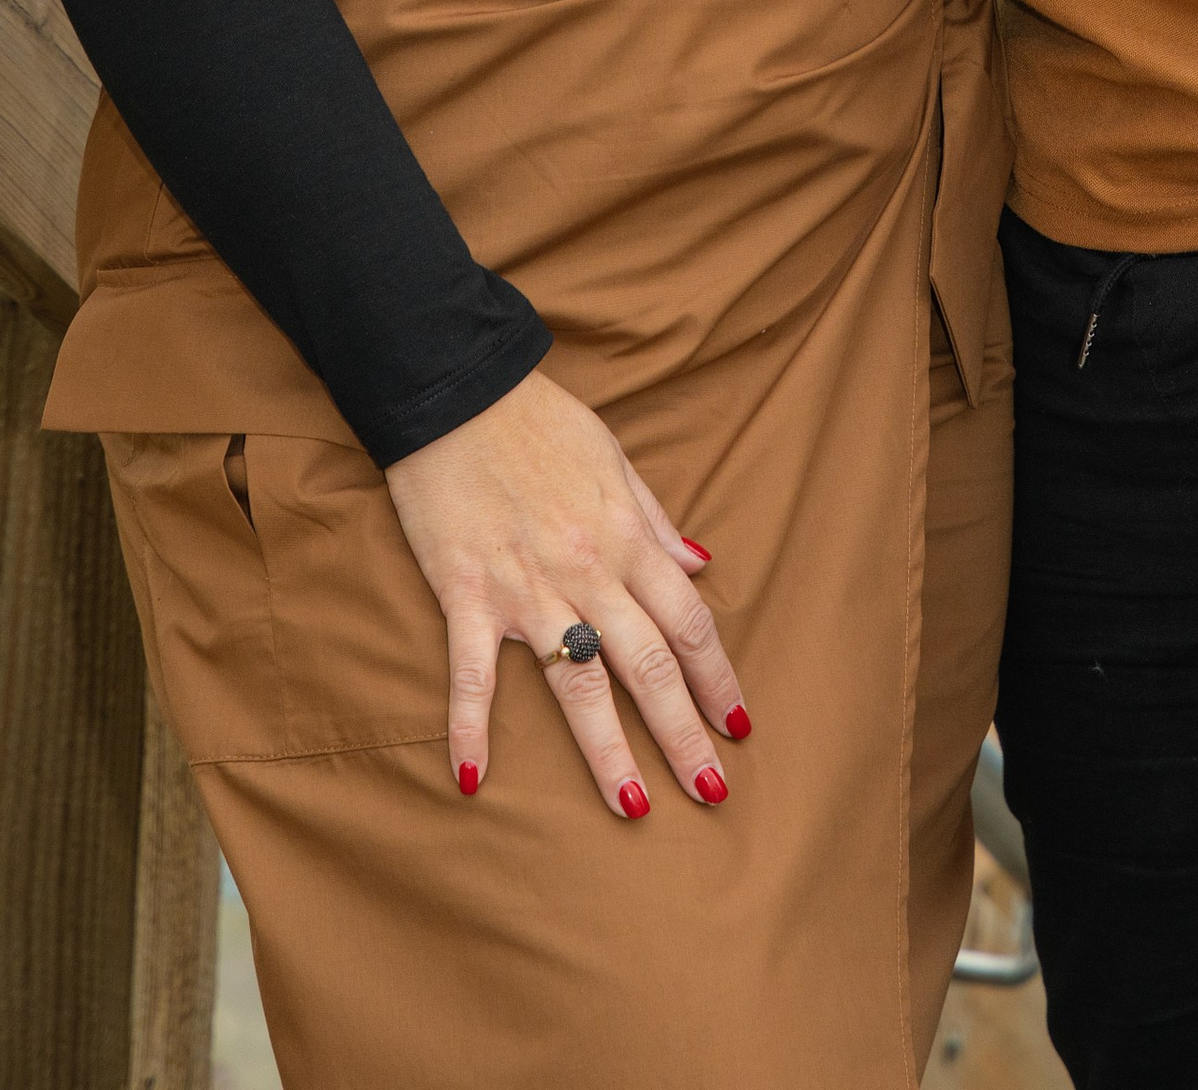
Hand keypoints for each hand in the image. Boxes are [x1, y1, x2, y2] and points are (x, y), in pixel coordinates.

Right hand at [384, 365, 748, 812]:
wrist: (458, 391)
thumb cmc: (539, 423)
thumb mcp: (614, 458)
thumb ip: (654, 520)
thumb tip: (699, 565)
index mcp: (625, 537)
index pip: (687, 622)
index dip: (716, 677)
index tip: (738, 726)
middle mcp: (586, 569)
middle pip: (646, 663)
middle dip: (683, 731)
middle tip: (712, 791)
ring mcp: (525, 587)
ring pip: (576, 681)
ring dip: (607, 748)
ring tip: (635, 805)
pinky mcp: (466, 593)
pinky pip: (470, 673)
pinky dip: (470, 727)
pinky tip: (473, 781)